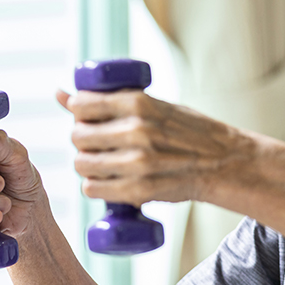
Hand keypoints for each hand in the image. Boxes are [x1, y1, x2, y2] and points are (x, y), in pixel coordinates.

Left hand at [57, 89, 258, 206]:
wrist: (224, 162)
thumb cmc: (189, 131)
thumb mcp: (154, 105)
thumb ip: (112, 101)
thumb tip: (59, 93)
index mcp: (140, 102)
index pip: (82, 104)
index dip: (78, 111)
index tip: (86, 116)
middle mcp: (136, 130)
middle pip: (79, 136)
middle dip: (82, 139)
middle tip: (96, 142)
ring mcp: (137, 162)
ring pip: (82, 164)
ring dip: (86, 163)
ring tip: (101, 162)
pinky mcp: (139, 190)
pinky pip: (93, 189)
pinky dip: (95, 185)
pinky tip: (106, 180)